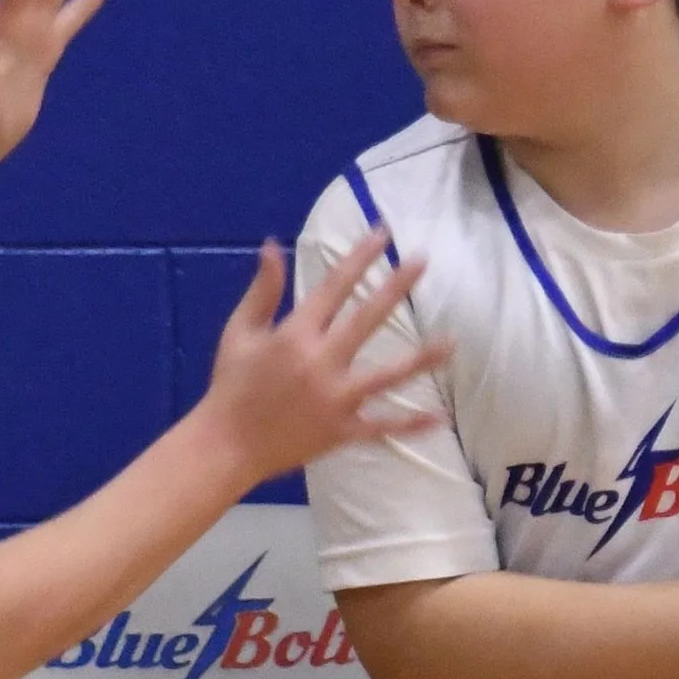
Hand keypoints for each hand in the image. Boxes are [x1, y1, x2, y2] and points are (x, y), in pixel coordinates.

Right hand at [193, 230, 450, 487]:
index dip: (360, 256)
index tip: (382, 233)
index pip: (334, 286)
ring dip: (421, 359)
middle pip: (367, 319)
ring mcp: (336, 399)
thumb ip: (262, 290)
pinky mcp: (342, 431)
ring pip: (388, 376)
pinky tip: (440, 417)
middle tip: (422, 261)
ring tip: (452, 342)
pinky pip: (382, 428)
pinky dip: (411, 425)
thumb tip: (271, 245)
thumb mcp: (239, 331)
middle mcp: (321, 363)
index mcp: (295, 335)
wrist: (226, 445)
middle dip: (396, 287)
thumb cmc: (230, 385)